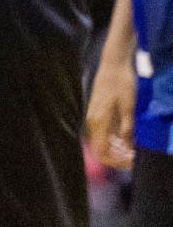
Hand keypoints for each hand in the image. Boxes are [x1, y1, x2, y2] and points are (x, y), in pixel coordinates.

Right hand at [87, 51, 138, 170]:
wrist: (113, 65)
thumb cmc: (122, 84)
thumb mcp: (128, 108)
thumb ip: (127, 129)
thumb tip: (128, 149)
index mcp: (98, 121)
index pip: (101, 151)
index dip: (115, 161)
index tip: (131, 162)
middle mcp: (92, 121)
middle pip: (100, 149)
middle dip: (116, 157)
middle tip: (133, 157)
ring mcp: (93, 116)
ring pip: (101, 141)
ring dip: (115, 149)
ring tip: (131, 149)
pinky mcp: (97, 112)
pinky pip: (102, 133)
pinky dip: (112, 139)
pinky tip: (125, 138)